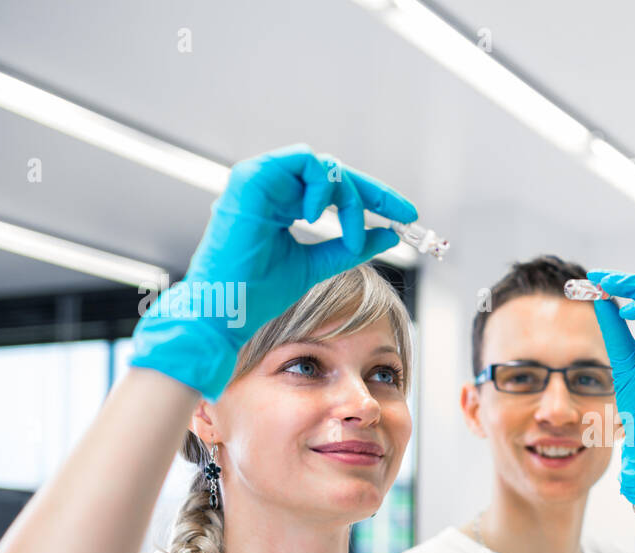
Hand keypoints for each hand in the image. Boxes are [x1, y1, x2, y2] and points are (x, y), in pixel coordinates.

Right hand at [129, 143, 417, 399]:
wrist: (229, 309)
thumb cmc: (261, 292)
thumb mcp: (318, 265)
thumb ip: (351, 247)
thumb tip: (389, 233)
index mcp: (284, 204)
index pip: (336, 190)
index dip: (374, 197)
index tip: (406, 214)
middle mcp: (273, 188)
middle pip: (334, 172)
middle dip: (373, 192)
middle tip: (400, 214)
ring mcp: (261, 180)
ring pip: (322, 165)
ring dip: (349, 197)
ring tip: (351, 235)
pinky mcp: (251, 178)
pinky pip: (302, 160)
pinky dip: (322, 186)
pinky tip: (321, 218)